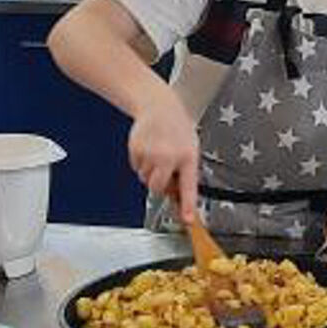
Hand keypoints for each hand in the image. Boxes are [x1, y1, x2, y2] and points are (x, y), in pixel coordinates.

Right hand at [131, 98, 201, 223]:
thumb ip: (184, 173)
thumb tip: (175, 197)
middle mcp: (169, 156)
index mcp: (188, 157)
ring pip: (145, 179)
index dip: (188, 206)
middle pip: (158, 188)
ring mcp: (151, 154)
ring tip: (158, 152)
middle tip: (164, 170)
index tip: (188, 221)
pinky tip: (148, 148)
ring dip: (150, 171)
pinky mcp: (136, 150)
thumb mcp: (189, 149)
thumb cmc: (178, 129)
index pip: (189, 187)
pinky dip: (141, 162)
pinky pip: (136, 168)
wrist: (159, 106)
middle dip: (159, 185)